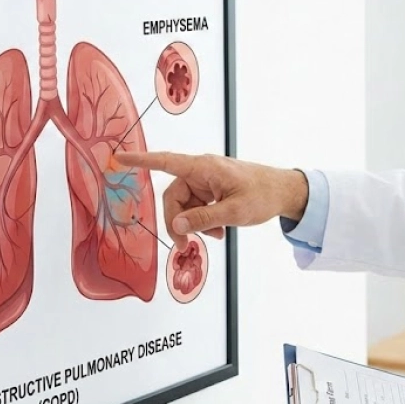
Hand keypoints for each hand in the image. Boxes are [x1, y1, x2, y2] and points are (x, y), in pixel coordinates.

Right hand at [112, 151, 308, 247]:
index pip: (166, 161)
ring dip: (194, 223)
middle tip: (186, 244)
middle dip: (177, 221)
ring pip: (185, 205)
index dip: (141, 161)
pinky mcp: (213, 189)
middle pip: (174, 196)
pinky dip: (204, 221)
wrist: (285, 192)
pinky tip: (218, 231)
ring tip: (214, 236)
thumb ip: (203, 219)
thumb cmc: (264, 194)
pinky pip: (197, 206)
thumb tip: (177, 225)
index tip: (119, 159)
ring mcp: (207, 180)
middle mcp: (202, 171)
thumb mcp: (234, 212)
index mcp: (204, 167)